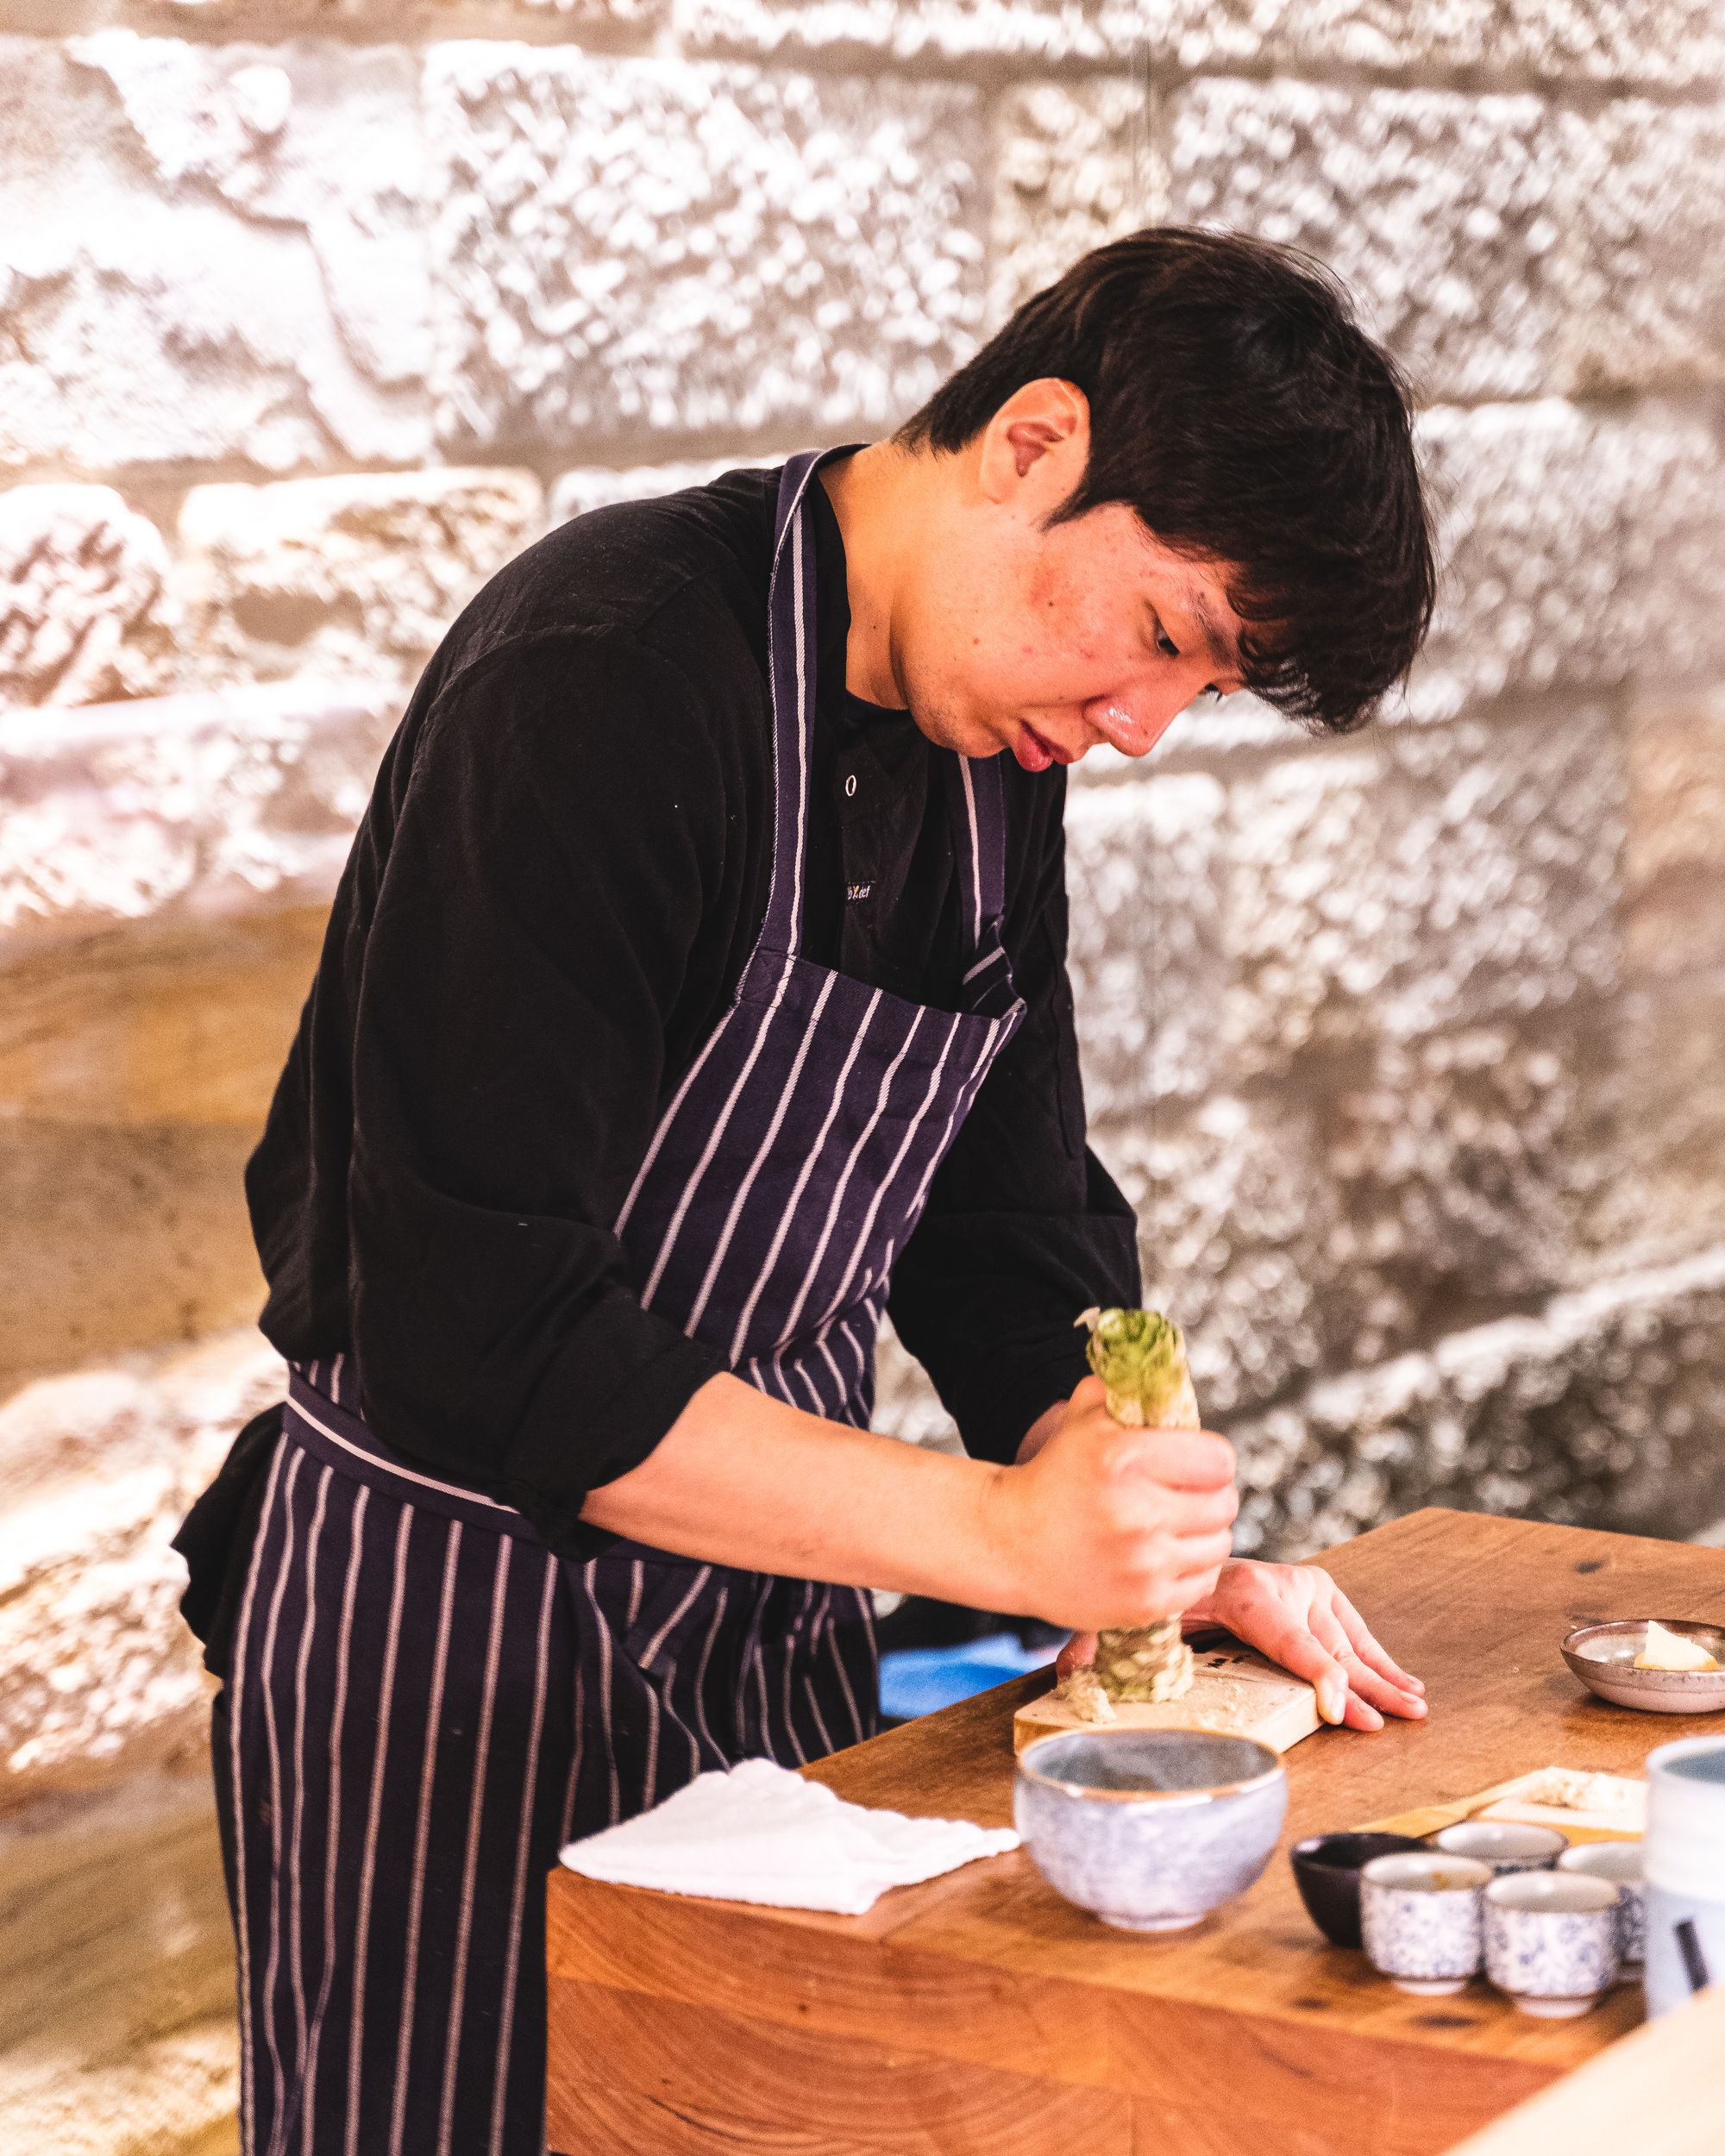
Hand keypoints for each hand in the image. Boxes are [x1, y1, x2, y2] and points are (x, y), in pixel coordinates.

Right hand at [987, 1376, 1236, 1633]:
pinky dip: (1192, 1569)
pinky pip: (1202, 1582)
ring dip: (1203, 1533)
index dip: (1210, 1459)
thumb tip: (1163, 1378)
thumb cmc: (1052, 1477)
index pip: (1219, 1459)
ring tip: (1174, 1527)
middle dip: (1210, 1495)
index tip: (1194, 1464)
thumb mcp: (1081, 1422)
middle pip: (1225, 1503)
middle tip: (1187, 1496)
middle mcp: (1138, 1512)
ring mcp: (1143, 1563)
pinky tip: (1165, 1556)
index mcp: (1124, 1459)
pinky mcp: (1144, 1603)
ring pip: (1219, 1544)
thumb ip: (1125, 1392)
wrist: (1007, 1543)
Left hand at [1059, 1557, 1426, 1729]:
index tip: (1337, 1707)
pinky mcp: (1315, 1590)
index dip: (1314, 1675)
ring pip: (1348, 1641)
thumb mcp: (1127, 1612)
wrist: (1180, 1534)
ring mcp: (1301, 1586)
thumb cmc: (1160, 1587)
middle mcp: (1278, 1586)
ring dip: (1383, 1676)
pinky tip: (1408, 1685)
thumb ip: (1095, 1644)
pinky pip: (1351, 1632)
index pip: (1286, 1641)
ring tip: (1415, 1705)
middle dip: (1360, 1687)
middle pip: (1326, 1647)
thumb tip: (1067, 1676)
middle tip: (1385, 1721)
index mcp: (1241, 1594)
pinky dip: (1379, 1660)